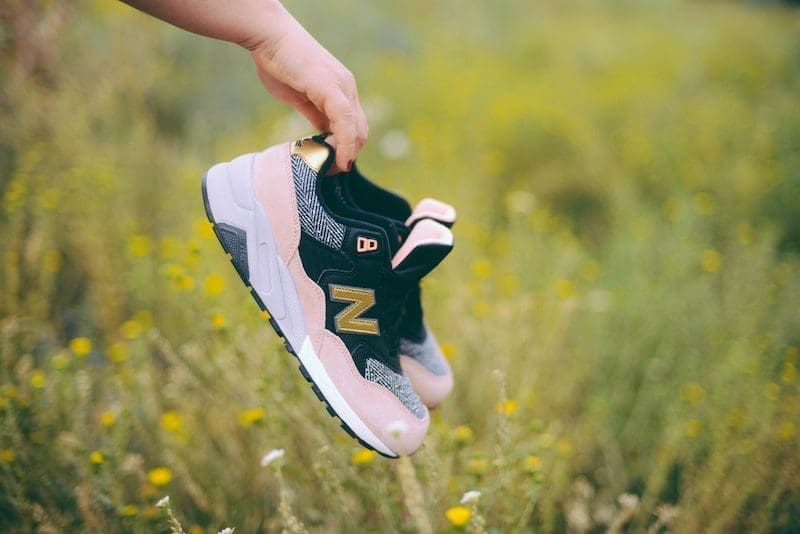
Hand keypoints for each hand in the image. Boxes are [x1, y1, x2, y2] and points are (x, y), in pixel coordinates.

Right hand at [248, 20, 367, 171]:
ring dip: (347, 153)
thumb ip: (315, 115)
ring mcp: (341, 86)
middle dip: (349, 155)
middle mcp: (347, 88)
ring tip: (333, 168)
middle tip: (332, 171)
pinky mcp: (330, 86)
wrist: (269, 37)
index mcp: (341, 90)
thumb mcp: (301, 98)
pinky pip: (344, 120)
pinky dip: (344, 142)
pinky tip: (337, 157)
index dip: (348, 149)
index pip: (354, 126)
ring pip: (356, 128)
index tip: (334, 165)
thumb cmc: (279, 64)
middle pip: (360, 131)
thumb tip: (323, 135)